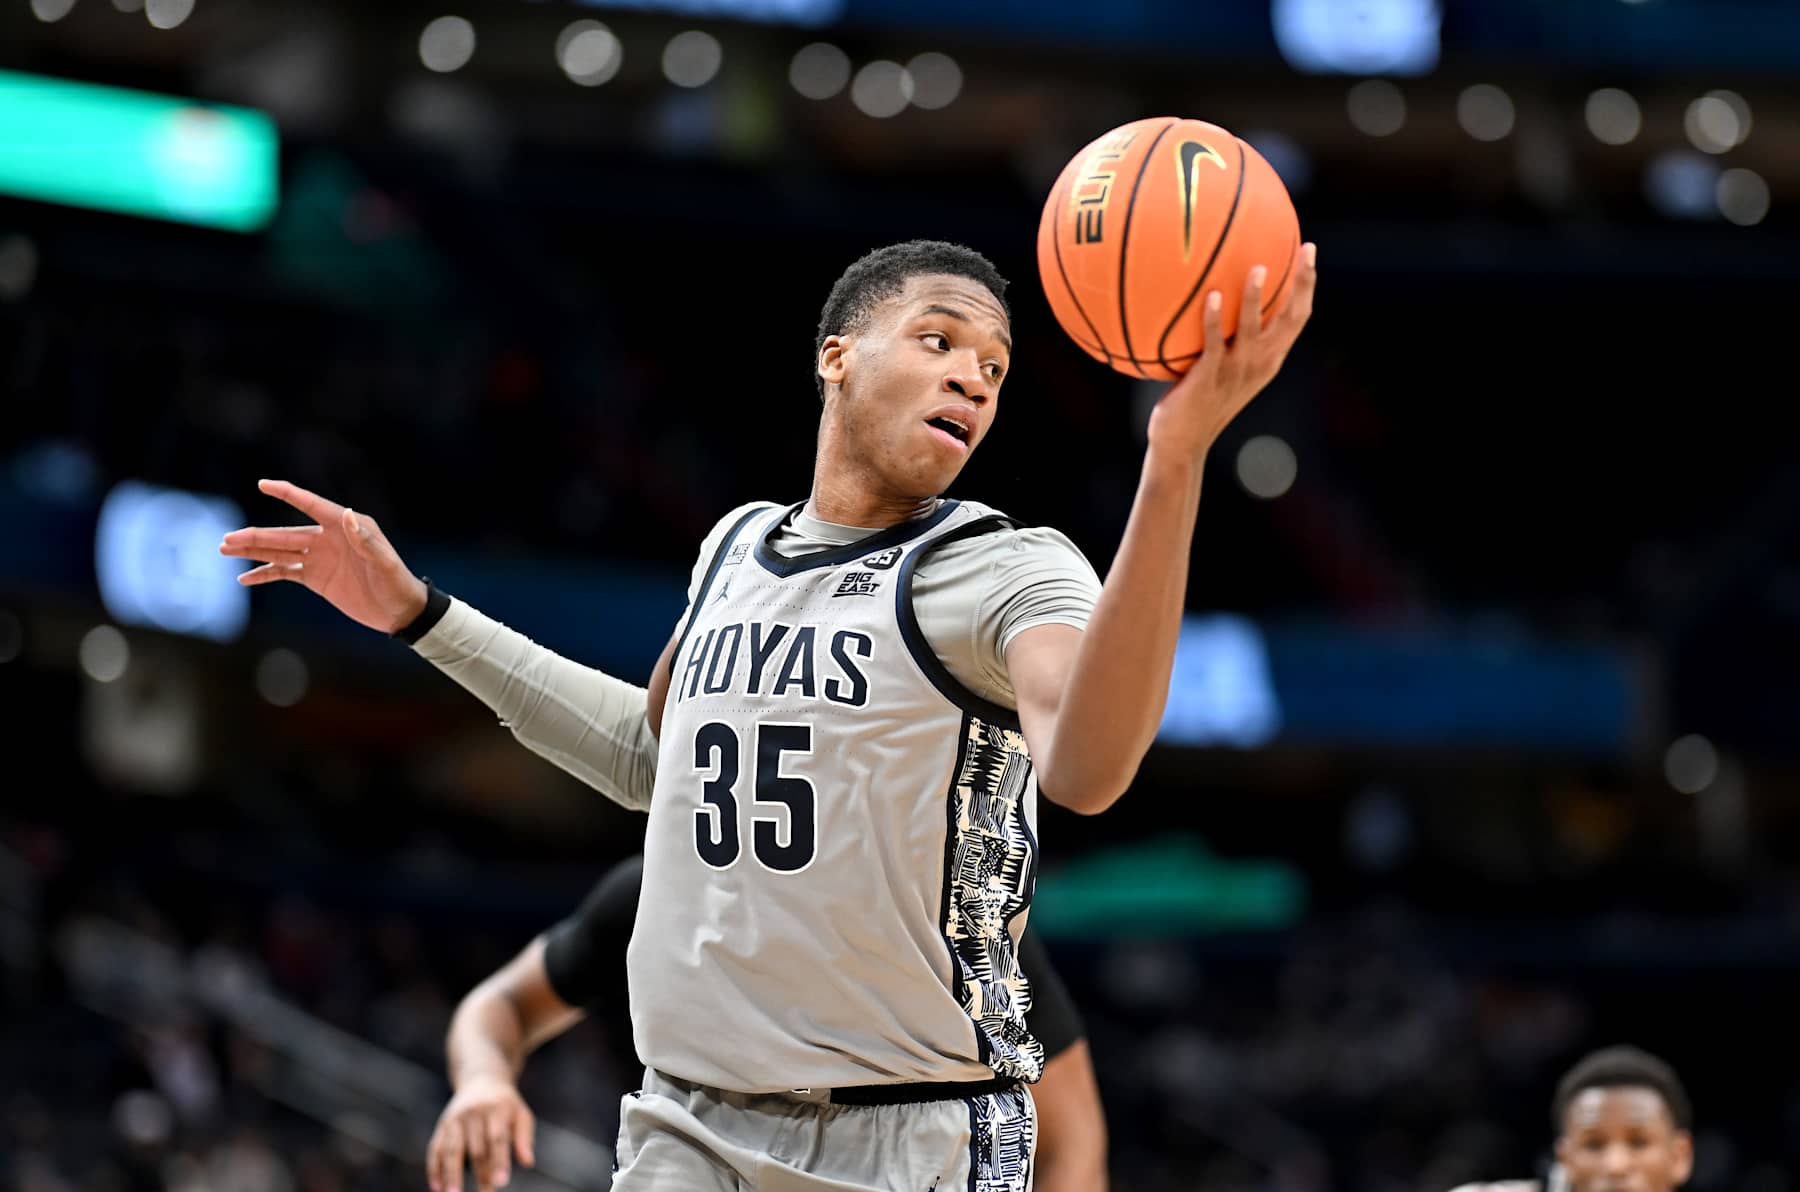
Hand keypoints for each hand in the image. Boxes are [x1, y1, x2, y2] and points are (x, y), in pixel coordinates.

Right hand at [219, 479, 427, 634]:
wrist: (399, 611)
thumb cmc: (397, 583)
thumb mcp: (384, 562)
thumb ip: (366, 541)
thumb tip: (346, 513)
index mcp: (345, 527)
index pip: (311, 505)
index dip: (287, 494)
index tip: (263, 484)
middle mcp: (327, 539)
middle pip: (284, 534)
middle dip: (255, 536)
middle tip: (227, 539)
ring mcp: (319, 558)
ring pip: (279, 551)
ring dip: (252, 550)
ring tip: (224, 549)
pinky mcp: (315, 578)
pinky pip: (284, 572)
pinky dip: (264, 574)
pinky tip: (244, 578)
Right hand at [427, 1077, 536, 1191]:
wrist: (481, 1080)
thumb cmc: (506, 1104)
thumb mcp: (521, 1113)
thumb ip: (524, 1137)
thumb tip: (527, 1162)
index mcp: (496, 1109)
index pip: (497, 1138)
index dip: (499, 1161)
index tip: (501, 1182)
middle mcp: (473, 1113)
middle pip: (476, 1148)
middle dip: (480, 1173)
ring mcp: (455, 1119)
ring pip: (451, 1149)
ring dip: (451, 1174)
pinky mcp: (442, 1126)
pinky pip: (435, 1148)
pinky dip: (434, 1168)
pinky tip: (437, 1187)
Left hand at [1146, 241, 1317, 461]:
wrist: (1181, 442)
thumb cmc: (1196, 402)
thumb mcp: (1221, 368)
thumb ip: (1226, 338)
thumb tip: (1212, 295)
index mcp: (1268, 360)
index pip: (1297, 318)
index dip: (1307, 285)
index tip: (1308, 251)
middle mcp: (1259, 364)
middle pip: (1291, 319)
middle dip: (1302, 283)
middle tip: (1305, 250)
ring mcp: (1236, 372)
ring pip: (1253, 329)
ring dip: (1256, 299)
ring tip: (1258, 268)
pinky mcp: (1209, 378)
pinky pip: (1215, 343)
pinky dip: (1215, 319)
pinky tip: (1213, 296)